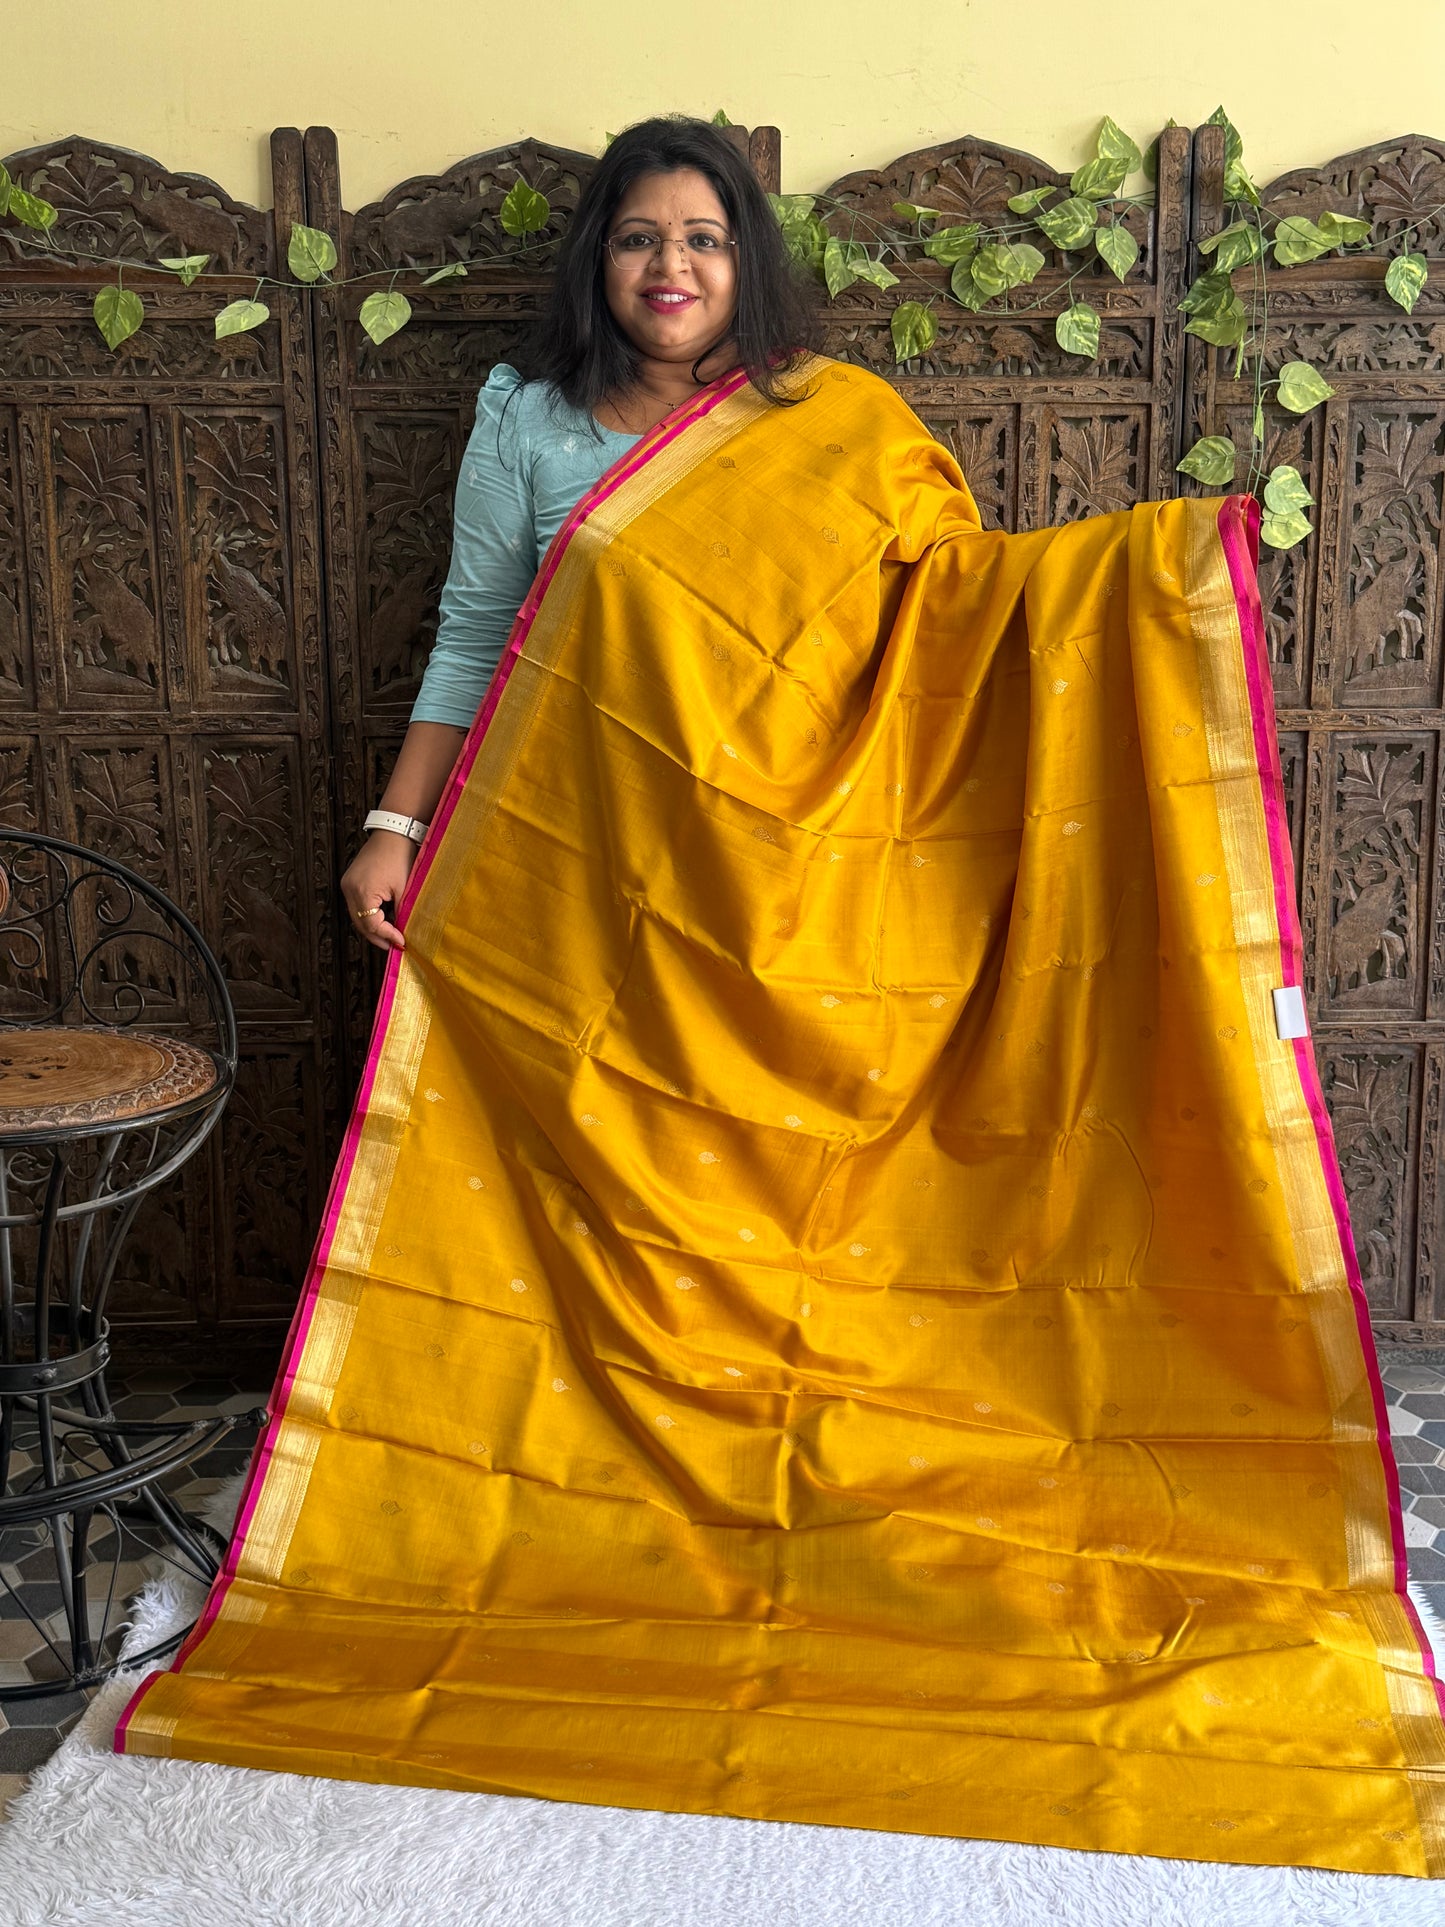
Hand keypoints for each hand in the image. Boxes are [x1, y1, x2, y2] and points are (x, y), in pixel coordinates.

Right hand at [341, 831, 415, 951]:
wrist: (393, 832)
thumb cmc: (401, 857)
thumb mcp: (404, 889)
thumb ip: (401, 913)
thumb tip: (403, 932)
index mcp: (362, 892)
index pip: (372, 924)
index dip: (387, 936)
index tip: (401, 942)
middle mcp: (349, 890)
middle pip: (360, 923)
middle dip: (377, 936)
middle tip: (394, 946)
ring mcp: (347, 885)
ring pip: (357, 916)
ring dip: (372, 927)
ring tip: (390, 936)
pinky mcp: (350, 881)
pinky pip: (357, 905)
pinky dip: (369, 915)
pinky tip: (383, 921)